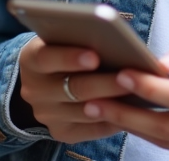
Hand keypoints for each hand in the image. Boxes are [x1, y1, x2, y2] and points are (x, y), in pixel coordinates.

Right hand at [16, 36, 133, 142]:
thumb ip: (79, 37)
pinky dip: (112, 119)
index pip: (46, 58)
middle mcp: (34, 91)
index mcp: (31, 60)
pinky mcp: (61, 132)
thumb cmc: (64, 51)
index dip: (70, 57)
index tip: (94, 56)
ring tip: (137, 94)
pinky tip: (132, 110)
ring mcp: (46, 115)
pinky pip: (91, 130)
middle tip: (127, 77)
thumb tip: (114, 39)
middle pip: (72, 88)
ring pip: (85, 111)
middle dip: (103, 83)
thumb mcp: (62, 38)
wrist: (44, 82)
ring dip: (113, 103)